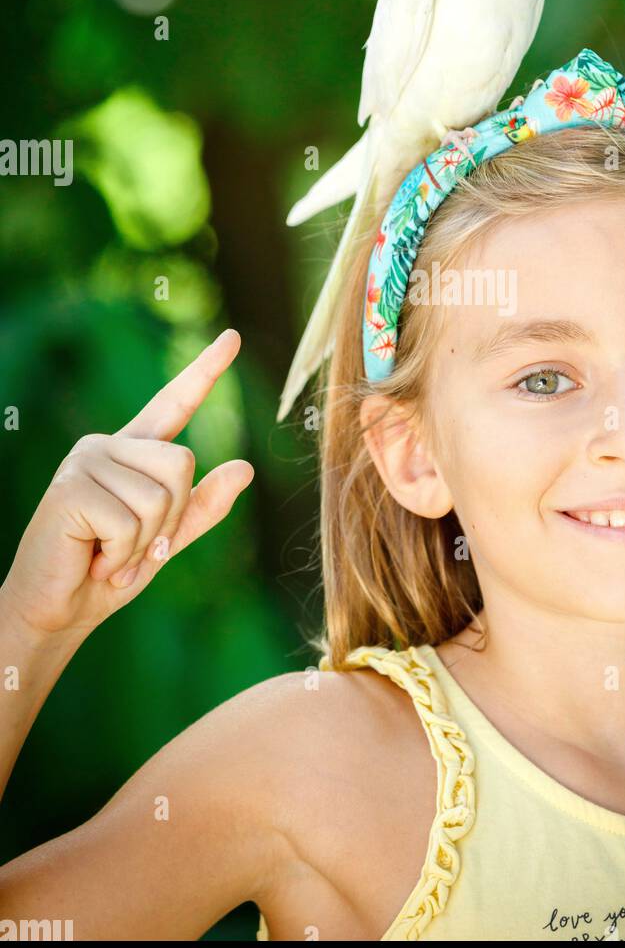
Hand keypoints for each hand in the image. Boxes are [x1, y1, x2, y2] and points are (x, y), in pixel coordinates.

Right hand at [2, 330, 253, 641]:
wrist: (57, 610)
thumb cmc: (109, 573)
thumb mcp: (165, 540)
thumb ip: (202, 507)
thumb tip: (245, 467)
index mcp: (132, 453)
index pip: (174, 403)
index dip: (205, 371)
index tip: (233, 337)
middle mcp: (107, 445)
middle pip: (183, 463)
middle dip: (169, 522)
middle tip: (133, 551)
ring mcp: (86, 461)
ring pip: (160, 497)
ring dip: (142, 544)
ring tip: (108, 557)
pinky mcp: (71, 487)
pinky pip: (131, 521)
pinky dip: (122, 555)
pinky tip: (95, 560)